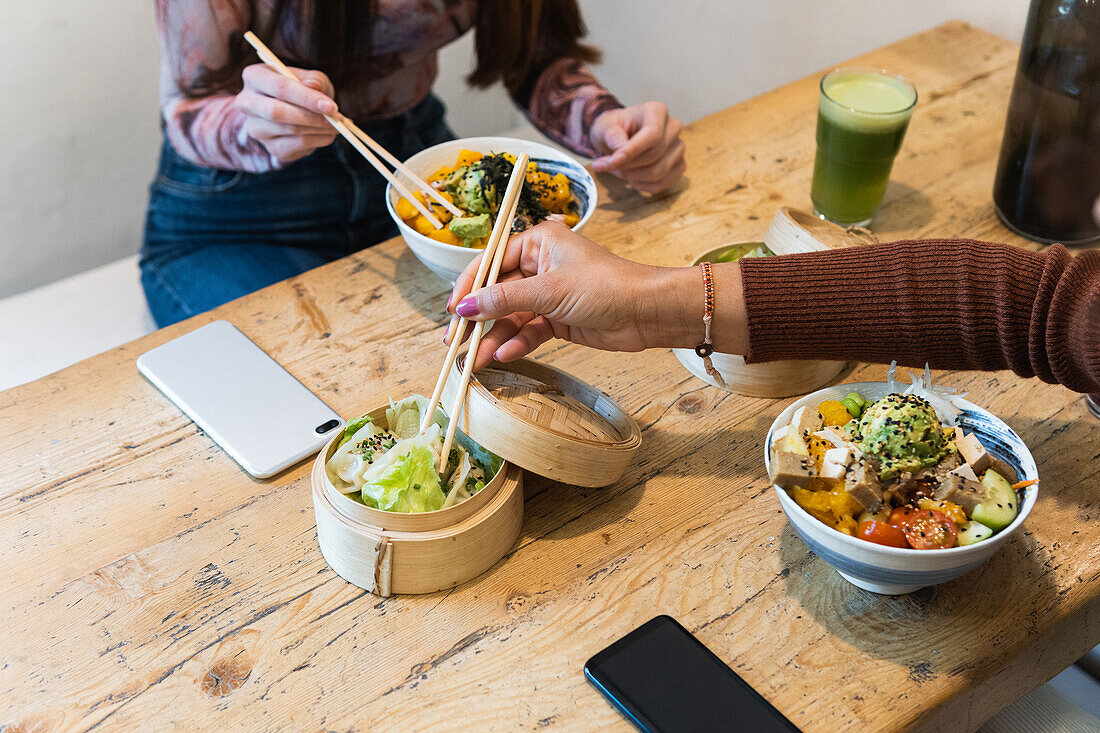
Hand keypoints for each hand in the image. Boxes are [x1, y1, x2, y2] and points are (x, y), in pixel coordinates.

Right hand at [235, 63, 338, 165]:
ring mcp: (256, 127)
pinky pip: (296, 145)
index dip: (306, 98)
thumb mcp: (311, 78)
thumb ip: (314, 80)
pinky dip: (318, 140)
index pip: (279, 87)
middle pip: (277, 112)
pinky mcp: (270, 146)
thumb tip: (314, 88)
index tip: (331, 106)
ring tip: (337, 125)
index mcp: (254, 77)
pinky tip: (329, 134)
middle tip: (335, 118)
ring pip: (289, 130)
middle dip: (310, 116)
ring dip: (318, 129)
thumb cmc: (302, 89)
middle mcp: (247, 102)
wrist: (295, 111)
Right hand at [444, 222, 716, 369]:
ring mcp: (549, 294)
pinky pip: (529, 330)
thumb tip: (465, 307)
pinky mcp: (558, 318)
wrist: (647, 313)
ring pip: (511, 316)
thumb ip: (505, 299)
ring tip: (476, 359)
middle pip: (498, 292)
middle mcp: (540, 265)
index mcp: (538, 242)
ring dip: (494, 337)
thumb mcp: (550, 290)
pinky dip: (517, 342)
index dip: (469, 287)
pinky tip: (504, 355)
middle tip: (455, 342)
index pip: (491, 262)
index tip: (452, 310)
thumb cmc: (606, 286)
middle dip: (477, 318)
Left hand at [589, 102, 685, 194]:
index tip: (613, 161)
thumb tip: (619, 146)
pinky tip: (630, 177)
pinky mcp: (679, 166)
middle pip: (653, 156)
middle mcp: (673, 127)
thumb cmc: (613, 130)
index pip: (653, 134)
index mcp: (657, 111)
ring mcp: (679, 148)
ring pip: (658, 173)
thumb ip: (610, 134)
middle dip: (626, 166)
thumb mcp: (604, 127)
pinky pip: (661, 184)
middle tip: (606, 166)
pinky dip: (641, 186)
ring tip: (617, 170)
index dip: (633, 151)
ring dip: (632, 177)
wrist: (621, 138)